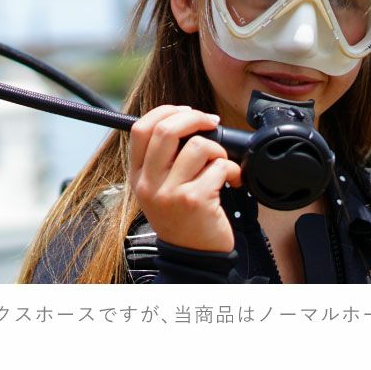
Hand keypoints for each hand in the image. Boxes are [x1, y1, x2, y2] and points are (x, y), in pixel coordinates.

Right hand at [128, 105, 241, 252]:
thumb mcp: (160, 189)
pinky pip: (219, 167)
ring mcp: (171, 193)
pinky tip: (231, 181)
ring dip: (218, 150)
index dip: (166, 111)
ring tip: (221, 164)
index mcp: (138, 176)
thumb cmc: (182, 220)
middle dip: (195, 118)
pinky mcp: (195, 200)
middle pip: (166, 130)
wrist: (193, 258)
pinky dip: (232, 169)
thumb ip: (165, 159)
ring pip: (198, 146)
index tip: (187, 112)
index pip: (141, 129)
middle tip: (211, 123)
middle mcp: (149, 184)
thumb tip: (187, 122)